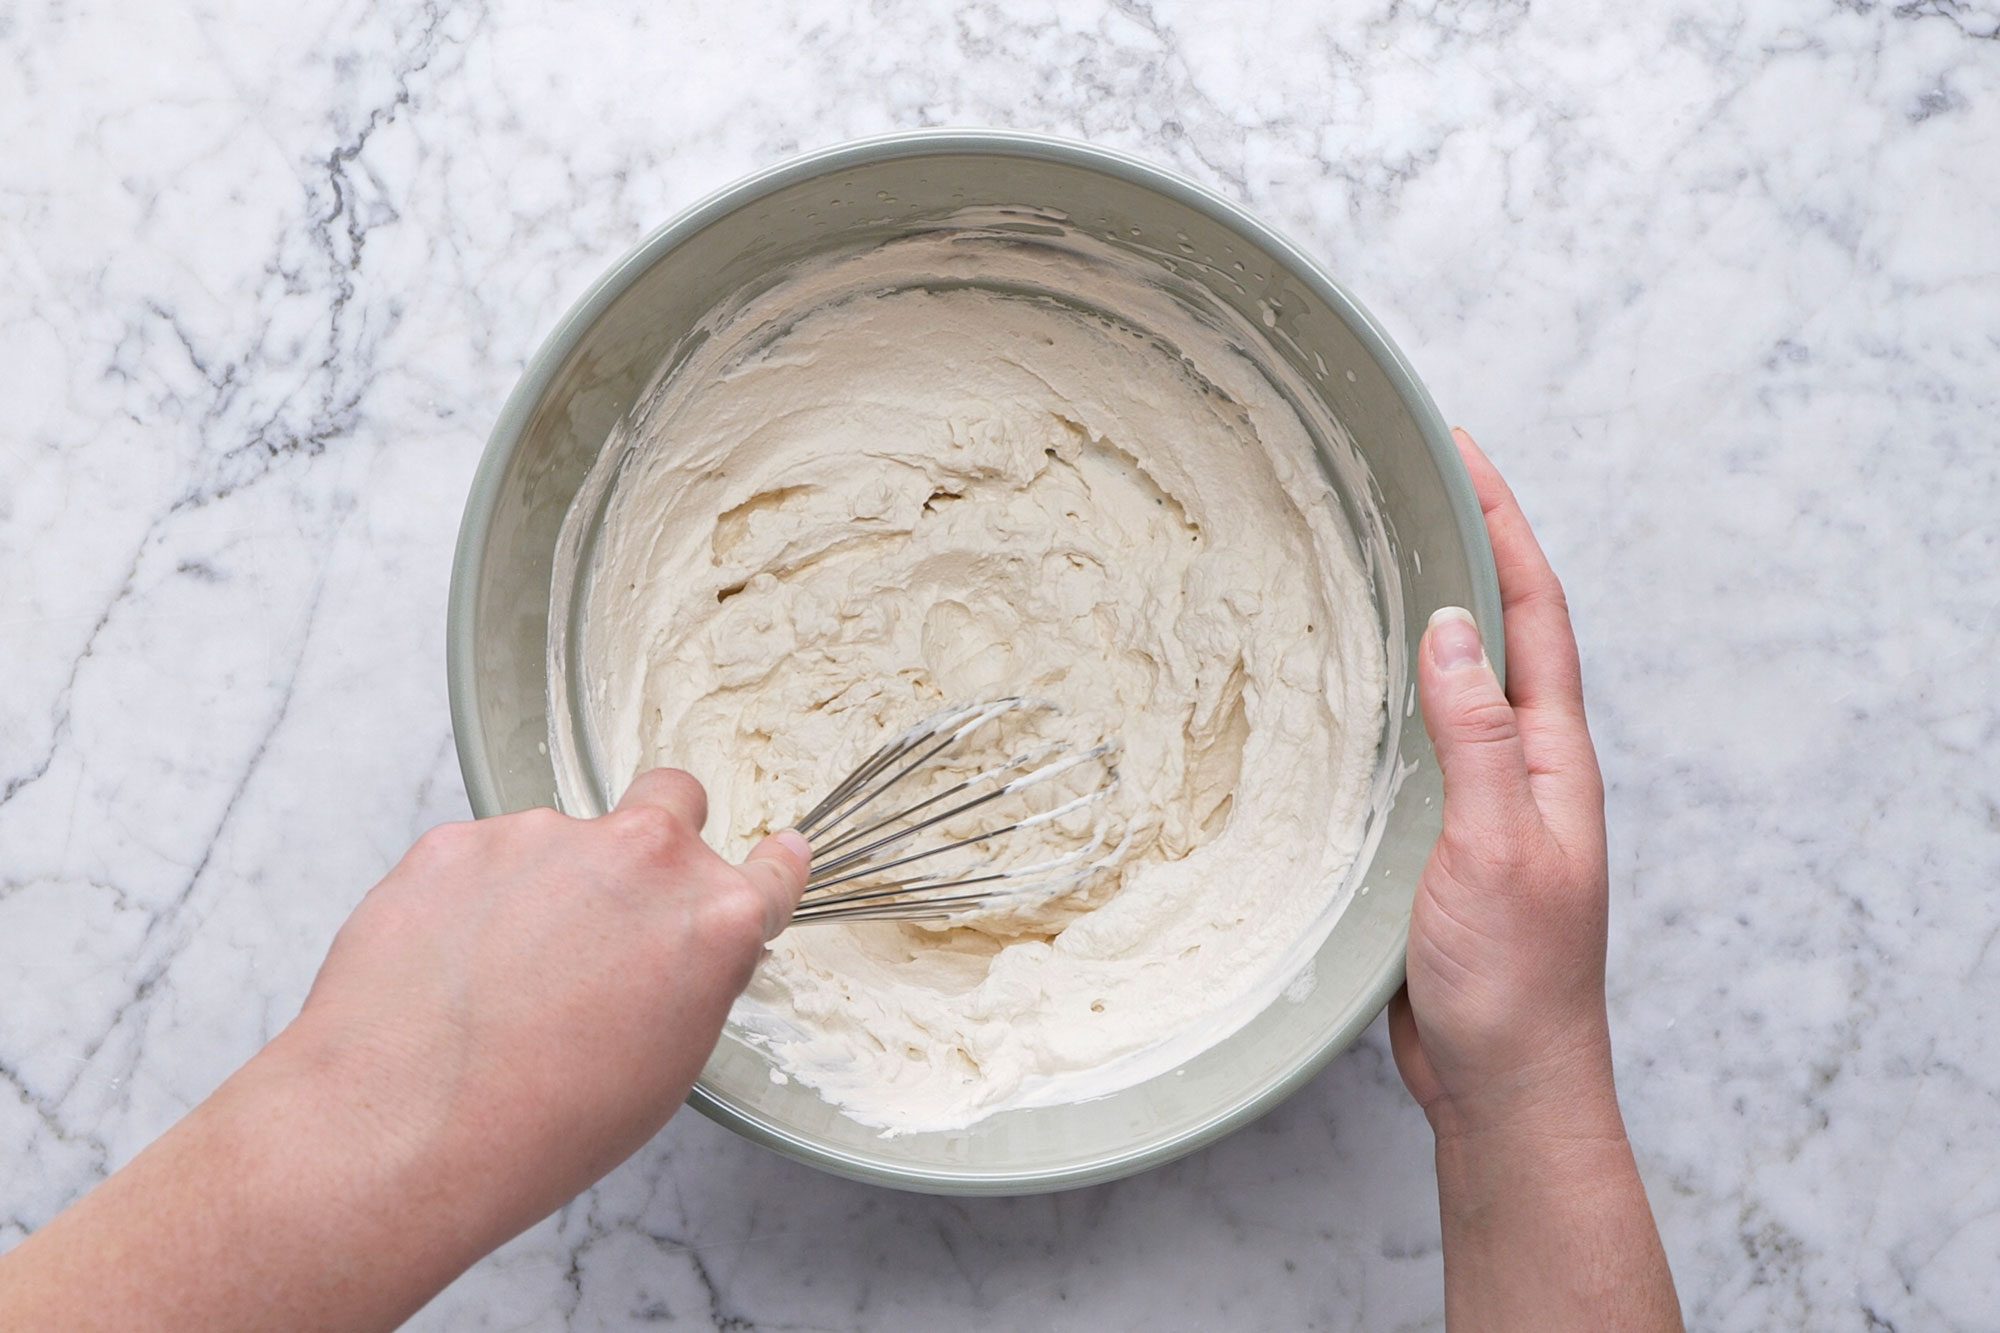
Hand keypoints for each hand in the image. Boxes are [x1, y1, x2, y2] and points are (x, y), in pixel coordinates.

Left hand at [0, 769, 808, 1332]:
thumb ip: (694, 979)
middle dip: (661, 834)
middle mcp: (643, 857)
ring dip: (548, 882)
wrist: (402, 1129)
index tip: (763, 865)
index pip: (775, 866)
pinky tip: (447, 966)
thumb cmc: (541, 1126)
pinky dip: (472, 896)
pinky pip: (480, 855)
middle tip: (616, 905)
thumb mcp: (666, 1068)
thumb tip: (681, 951)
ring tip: (500, 977)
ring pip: (562, 837)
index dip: (767, 870)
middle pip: (674, 797)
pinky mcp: (458, 840)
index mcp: (714, 920)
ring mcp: (545, 836)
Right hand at [1388, 429, 1678, 1329]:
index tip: (1458, 452)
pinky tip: (1348, 684)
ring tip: (1369, 552)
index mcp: (1553, 756)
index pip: (1531, 611)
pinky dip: (1390, 688)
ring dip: (1424, 609)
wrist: (1507, 1084)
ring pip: (1455, 681)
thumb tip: (1450, 625)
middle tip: (1404, 479)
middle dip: (1463, 544)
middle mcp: (1525, 764)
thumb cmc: (1512, 980)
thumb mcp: (1492, 846)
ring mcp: (1485, 800)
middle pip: (1497, 629)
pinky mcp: (1444, 837)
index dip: (1499, 525)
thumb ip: (1475, 735)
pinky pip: (1420, 739)